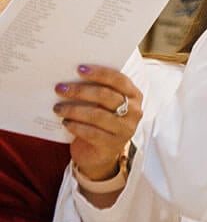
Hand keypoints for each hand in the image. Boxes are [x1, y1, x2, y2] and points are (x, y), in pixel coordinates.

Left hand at [54, 65, 140, 180]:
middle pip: (105, 96)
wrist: (100, 153)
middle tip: (60, 88)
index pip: (119, 80)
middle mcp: (134, 112)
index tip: (79, 68)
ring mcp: (125, 129)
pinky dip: (75, 126)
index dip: (99, 73)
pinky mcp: (112, 145)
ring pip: (96, 115)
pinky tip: (65, 122)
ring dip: (73, 109)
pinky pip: (91, 133)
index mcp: (134, 96)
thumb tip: (73, 76)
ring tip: (57, 108)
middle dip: (80, 91)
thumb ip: (98, 90)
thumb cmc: (99, 121)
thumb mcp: (103, 104)